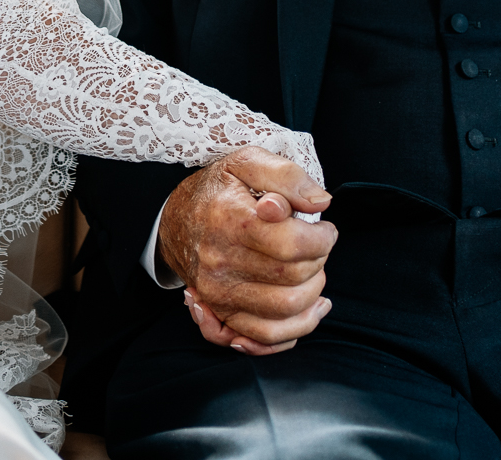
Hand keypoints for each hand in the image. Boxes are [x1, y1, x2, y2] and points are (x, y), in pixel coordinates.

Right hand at [157, 145, 336, 354]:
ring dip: (312, 295)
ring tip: (314, 274)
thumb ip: (287, 176)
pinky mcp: (220, 312)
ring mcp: (218, 291)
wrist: (176, 219)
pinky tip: (309, 310)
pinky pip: (263, 337)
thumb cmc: (218, 189)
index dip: (322, 238)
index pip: (293, 244)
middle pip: (293, 279)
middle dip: (318, 262)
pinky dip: (292, 331)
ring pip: (284, 312)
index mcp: (231, 220)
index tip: (324, 228)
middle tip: (316, 246)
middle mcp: (221, 260)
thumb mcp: (247, 162)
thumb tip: (320, 202)